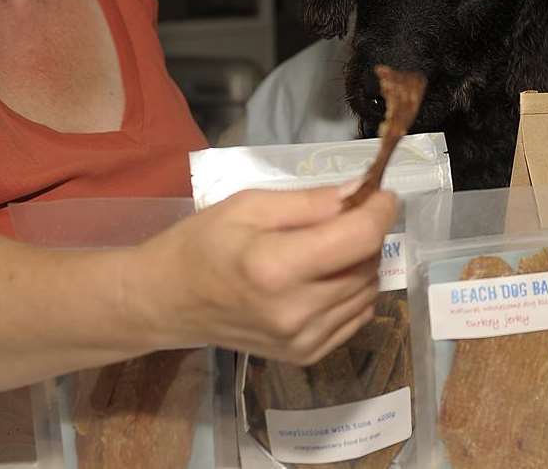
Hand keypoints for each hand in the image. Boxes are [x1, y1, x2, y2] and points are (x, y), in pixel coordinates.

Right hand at [136, 185, 396, 365]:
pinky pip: (357, 316)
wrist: (167, 302)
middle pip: (368, 263)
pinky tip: (322, 278)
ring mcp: (303, 340)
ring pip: (368, 290)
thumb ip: (310, 202)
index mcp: (277, 267)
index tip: (381, 194)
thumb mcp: (249, 205)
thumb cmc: (202, 244)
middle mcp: (296, 311)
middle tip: (344, 215)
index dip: (380, 211)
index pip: (360, 238)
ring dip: (360, 262)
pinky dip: (352, 291)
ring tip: (326, 247)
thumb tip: (361, 193)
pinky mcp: (306, 355)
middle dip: (366, 233)